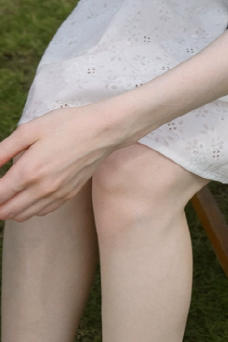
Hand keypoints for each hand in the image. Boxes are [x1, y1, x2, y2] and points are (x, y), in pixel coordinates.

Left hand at [0, 103, 127, 221]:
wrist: (104, 130)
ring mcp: (56, 195)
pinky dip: (29, 209)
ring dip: (10, 209)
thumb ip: (3, 151)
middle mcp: (41, 189)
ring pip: (22, 216)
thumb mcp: (30, 130)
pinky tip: (29, 193)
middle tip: (0, 187)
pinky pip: (41, 212)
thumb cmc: (67, 124)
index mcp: (28, 172)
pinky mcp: (68, 195)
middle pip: (6, 212)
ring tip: (10, 191)